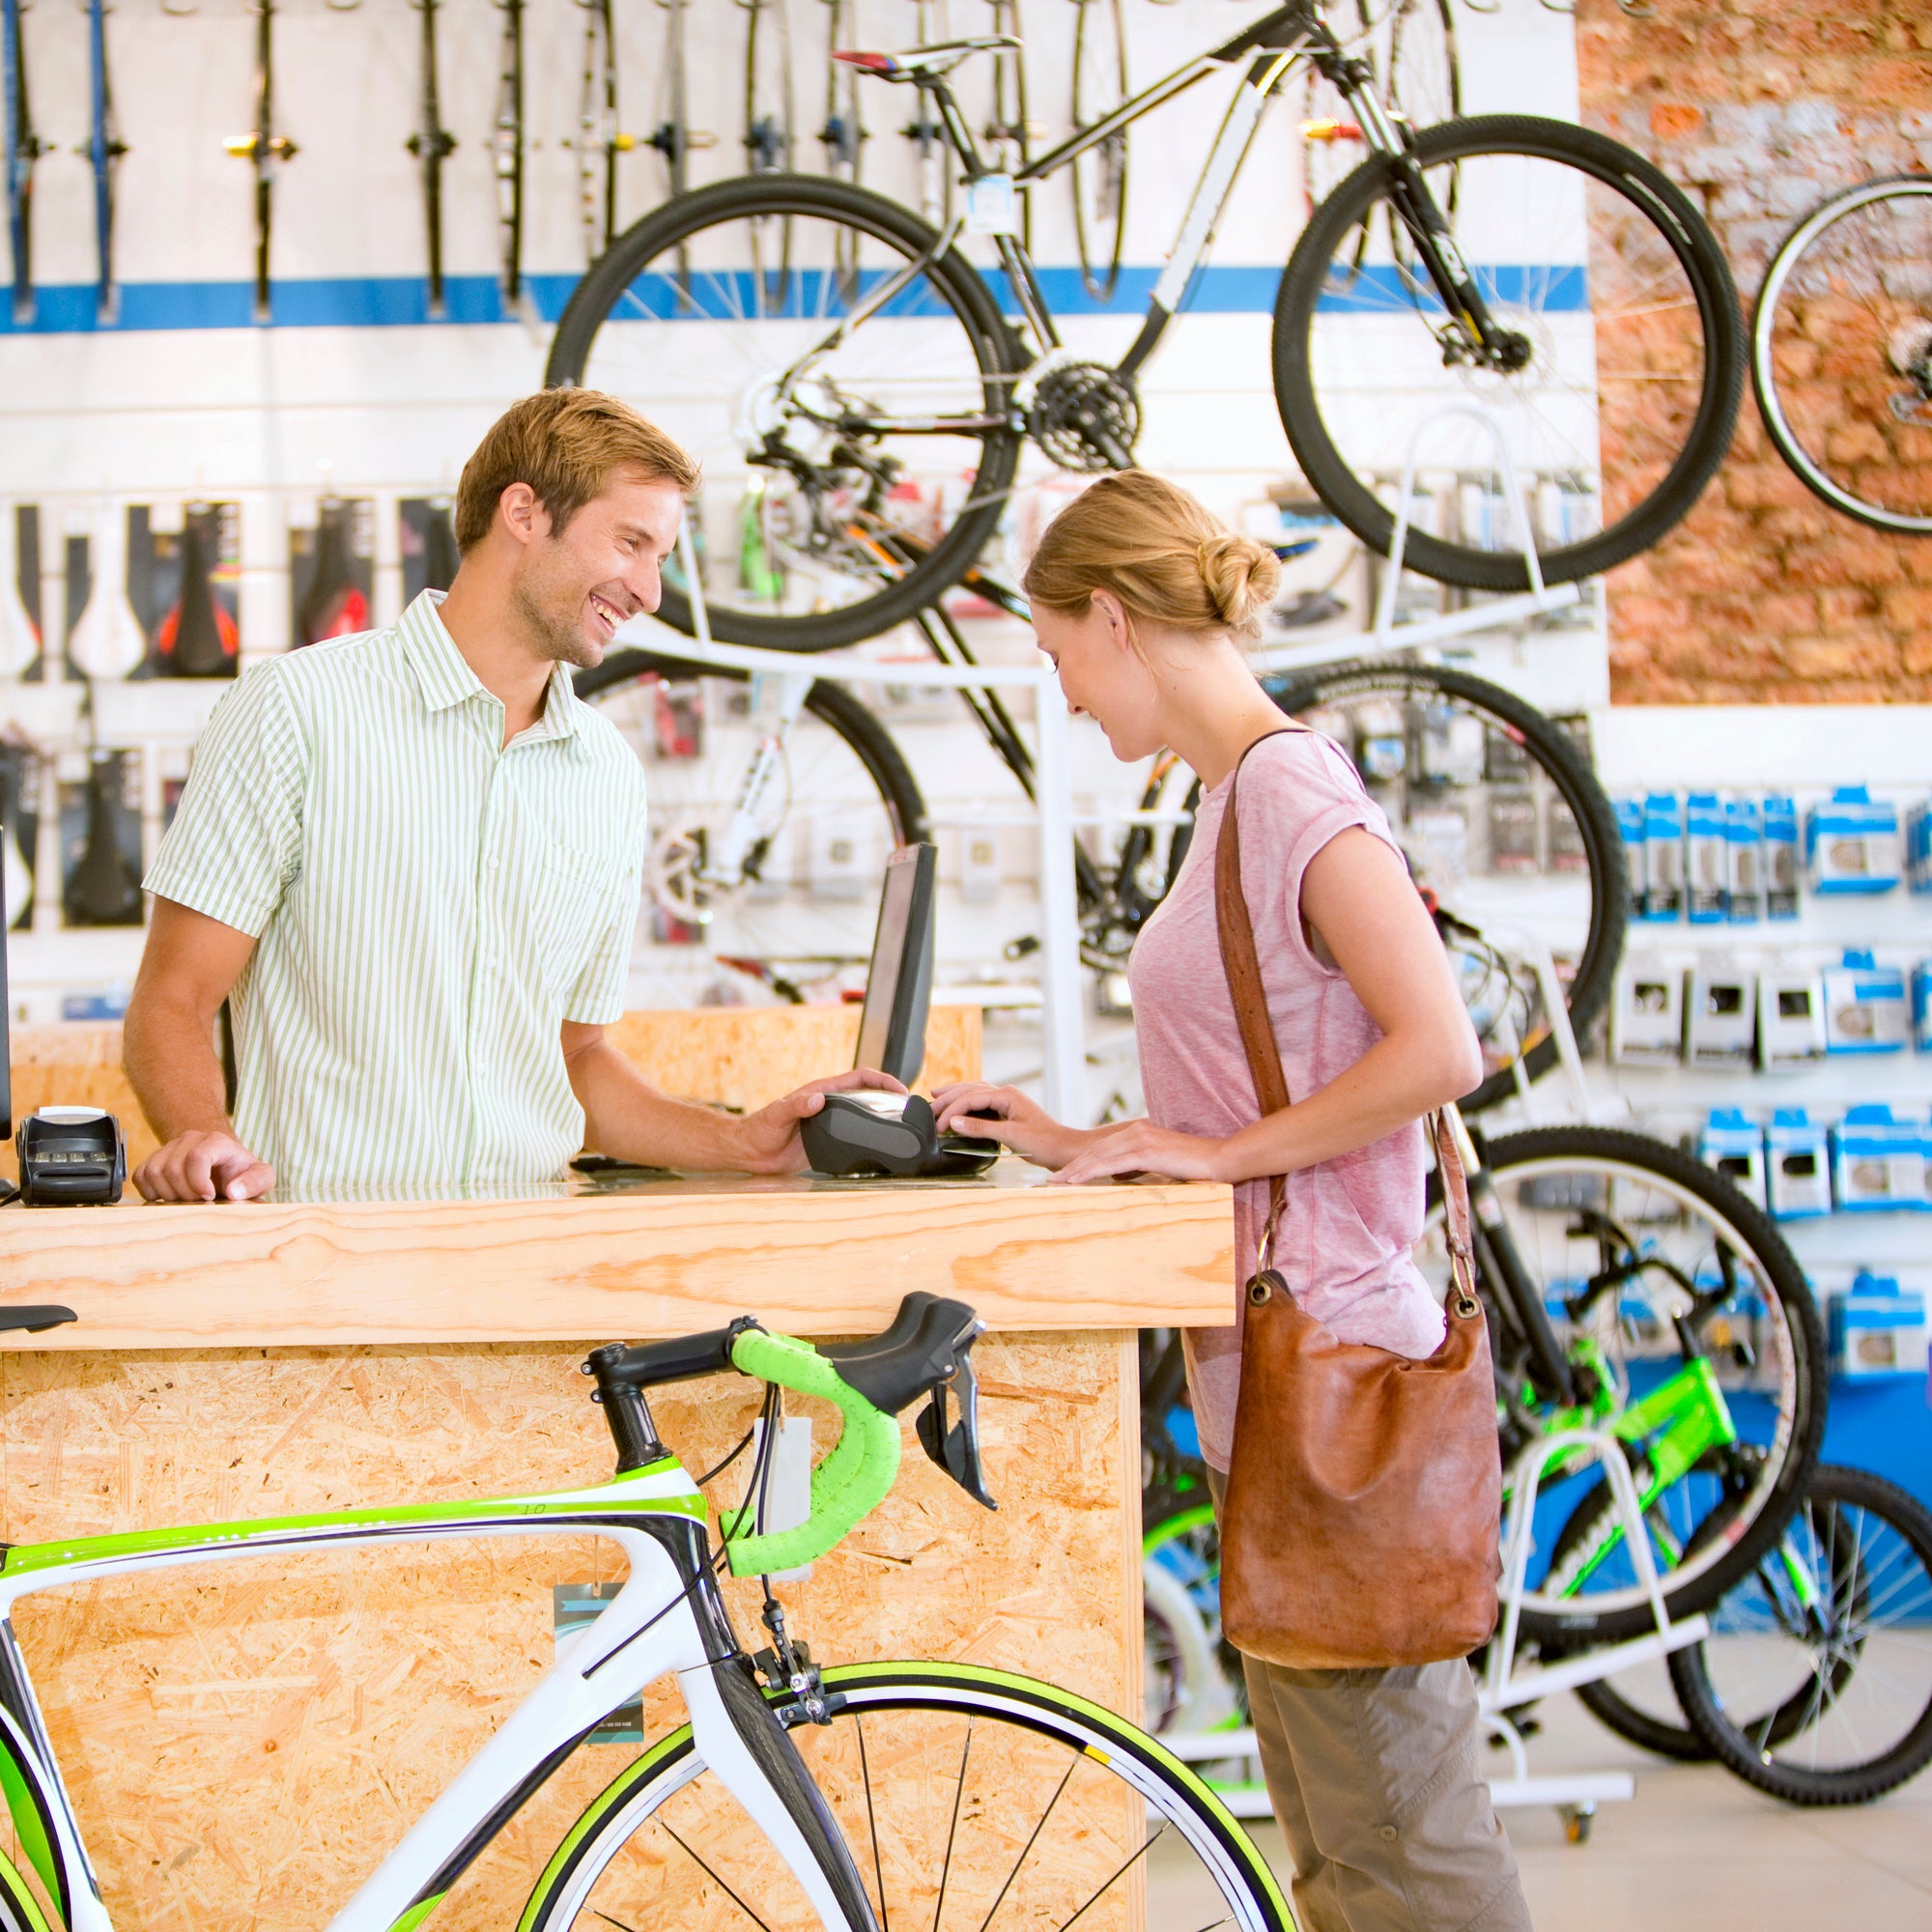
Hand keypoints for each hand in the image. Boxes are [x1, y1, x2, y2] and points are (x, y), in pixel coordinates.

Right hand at [133, 1129, 276, 1202]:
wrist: (224, 1167)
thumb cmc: (242, 1174)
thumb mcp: (262, 1178)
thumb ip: (256, 1182)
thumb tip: (234, 1191)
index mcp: (217, 1142)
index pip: (197, 1157)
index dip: (199, 1182)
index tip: (209, 1196)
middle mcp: (190, 1139)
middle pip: (173, 1168)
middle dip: (185, 1193)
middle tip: (199, 1201)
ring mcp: (169, 1148)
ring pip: (153, 1172)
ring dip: (168, 1194)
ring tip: (187, 1199)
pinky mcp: (154, 1160)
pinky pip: (140, 1176)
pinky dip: (151, 1192)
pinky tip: (170, 1196)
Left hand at [736, 1068, 907, 1174]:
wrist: (750, 1152)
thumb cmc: (759, 1129)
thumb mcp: (777, 1115)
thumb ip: (796, 1106)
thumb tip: (817, 1099)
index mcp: (823, 1092)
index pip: (860, 1078)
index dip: (882, 1080)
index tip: (901, 1089)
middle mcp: (831, 1106)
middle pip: (869, 1094)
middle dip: (892, 1096)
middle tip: (912, 1108)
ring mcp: (832, 1123)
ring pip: (865, 1115)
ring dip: (885, 1116)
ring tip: (905, 1125)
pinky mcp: (829, 1142)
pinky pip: (856, 1137)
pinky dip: (872, 1137)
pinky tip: (882, 1147)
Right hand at [930, 1082, 1077, 1168]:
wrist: (1064, 1149)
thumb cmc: (1044, 1142)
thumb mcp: (1010, 1136)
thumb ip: (981, 1128)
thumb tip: (954, 1122)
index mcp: (1007, 1095)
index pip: (970, 1098)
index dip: (951, 1111)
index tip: (938, 1125)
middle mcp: (1006, 1093)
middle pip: (970, 1089)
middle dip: (947, 1097)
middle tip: (928, 1107)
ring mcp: (1008, 1100)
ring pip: (975, 1092)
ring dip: (955, 1095)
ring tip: (937, 1096)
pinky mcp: (1008, 1110)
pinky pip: (982, 1101)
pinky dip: (966, 1103)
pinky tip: (959, 1106)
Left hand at [1047, 1118, 1227, 1187]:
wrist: (1221, 1159)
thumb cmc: (1195, 1167)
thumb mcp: (1161, 1166)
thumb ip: (1140, 1168)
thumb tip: (1119, 1177)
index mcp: (1139, 1133)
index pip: (1103, 1149)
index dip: (1082, 1162)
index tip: (1065, 1174)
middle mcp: (1136, 1132)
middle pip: (1095, 1151)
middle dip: (1072, 1166)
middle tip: (1052, 1181)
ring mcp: (1140, 1140)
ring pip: (1098, 1156)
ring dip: (1075, 1170)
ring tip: (1056, 1183)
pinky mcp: (1146, 1152)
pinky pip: (1111, 1164)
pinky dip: (1090, 1172)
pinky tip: (1075, 1181)